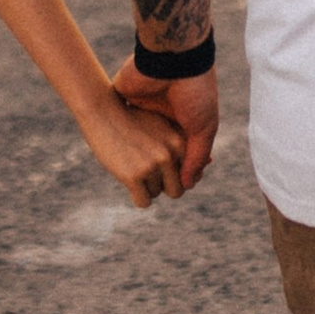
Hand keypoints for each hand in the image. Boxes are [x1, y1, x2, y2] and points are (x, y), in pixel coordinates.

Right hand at [77, 86, 187, 209]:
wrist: (102, 111)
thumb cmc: (134, 118)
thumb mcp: (164, 125)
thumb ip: (186, 144)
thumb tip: (211, 163)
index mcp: (181, 142)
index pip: (191, 175)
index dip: (176, 173)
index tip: (160, 163)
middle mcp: (170, 154)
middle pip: (177, 190)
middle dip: (163, 184)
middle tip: (146, 168)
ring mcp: (152, 165)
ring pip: (157, 194)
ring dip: (146, 186)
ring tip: (133, 165)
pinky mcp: (133, 176)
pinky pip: (144, 202)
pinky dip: (137, 196)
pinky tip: (128, 178)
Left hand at [115, 58, 220, 189]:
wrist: (172, 58)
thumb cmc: (194, 92)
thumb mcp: (203, 128)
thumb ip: (196, 157)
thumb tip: (187, 186)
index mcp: (184, 121)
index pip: (180, 153)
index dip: (180, 169)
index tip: (180, 185)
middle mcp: (163, 117)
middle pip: (156, 151)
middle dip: (156, 167)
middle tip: (156, 185)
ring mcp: (143, 110)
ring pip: (135, 141)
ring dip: (133, 156)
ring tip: (133, 177)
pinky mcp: (124, 100)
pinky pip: (116, 122)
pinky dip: (113, 138)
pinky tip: (112, 158)